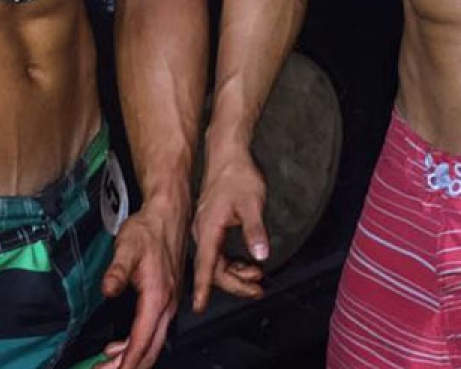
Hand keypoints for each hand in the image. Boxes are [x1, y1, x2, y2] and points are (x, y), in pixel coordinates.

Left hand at [96, 198, 187, 368]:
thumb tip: (107, 289)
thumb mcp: (128, 246)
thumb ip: (117, 270)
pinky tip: (120, 346)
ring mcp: (170, 303)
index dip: (126, 361)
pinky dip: (137, 344)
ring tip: (108, 365)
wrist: (168, 214)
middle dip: (128, 366)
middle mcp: (168, 304)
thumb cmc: (149, 229)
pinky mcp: (168, 299)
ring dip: (132, 357)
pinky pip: (155, 331)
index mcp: (158, 296)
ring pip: (154, 342)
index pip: (142, 340)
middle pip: (151, 349)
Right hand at [189, 152, 269, 310]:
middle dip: (235, 284)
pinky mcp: (211, 227)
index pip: (205, 265)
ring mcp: (206, 230)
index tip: (200, 305)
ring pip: (217, 263)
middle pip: (214, 269)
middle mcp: (203, 232)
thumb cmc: (237, 175)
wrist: (228, 155)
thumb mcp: (252, 203)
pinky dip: (234, 263)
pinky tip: (249, 265)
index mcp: (208, 228)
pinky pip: (219, 253)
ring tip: (257, 279)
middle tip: (256, 291)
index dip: (204, 287)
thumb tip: (261, 254)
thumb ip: (255, 231)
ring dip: (237, 274)